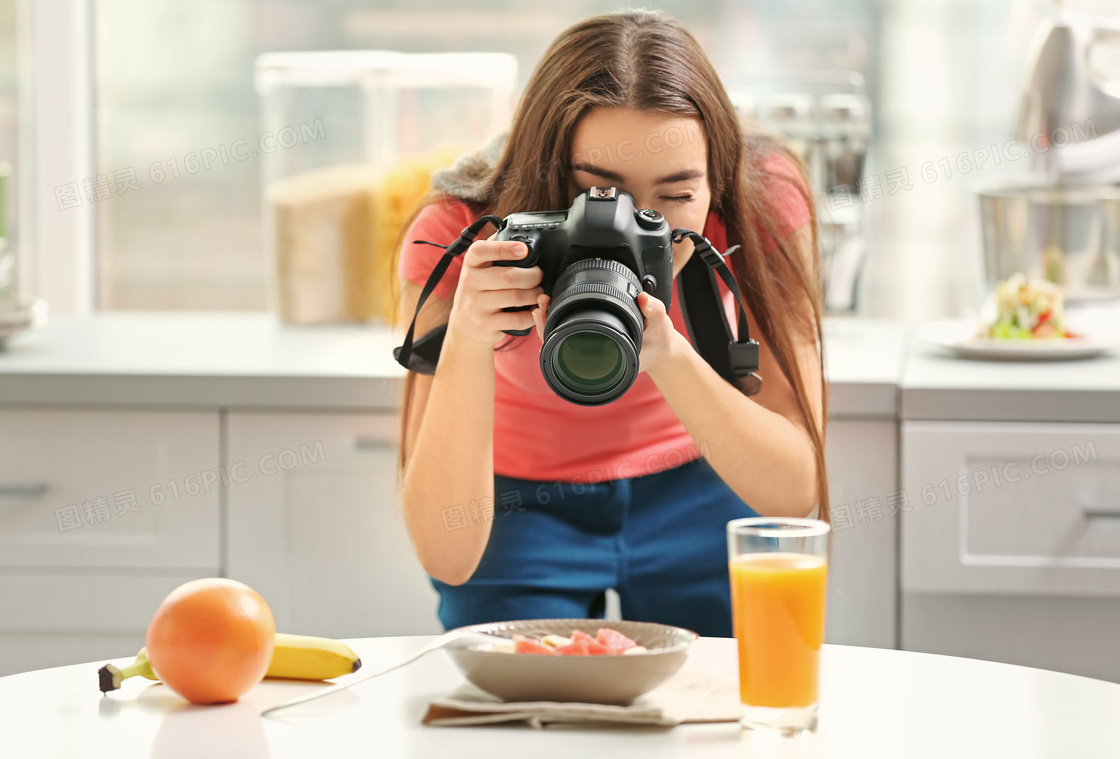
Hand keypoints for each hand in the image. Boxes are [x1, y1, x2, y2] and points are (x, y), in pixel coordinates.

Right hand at [445, 235, 543, 350]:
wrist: (463, 328)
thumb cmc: (478, 292)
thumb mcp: (478, 269)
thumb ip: (494, 250)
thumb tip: (517, 232)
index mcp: (471, 263)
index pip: (482, 250)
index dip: (504, 248)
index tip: (524, 249)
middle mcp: (470, 283)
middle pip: (508, 276)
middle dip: (532, 276)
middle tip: (539, 276)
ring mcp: (476, 305)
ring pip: (516, 297)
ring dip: (535, 294)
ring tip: (539, 292)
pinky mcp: (485, 324)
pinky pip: (516, 319)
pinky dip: (532, 314)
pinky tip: (535, 310)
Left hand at [531, 290, 685, 375]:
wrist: (663, 351)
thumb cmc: (659, 342)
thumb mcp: (661, 325)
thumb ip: (654, 310)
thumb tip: (643, 298)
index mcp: (605, 354)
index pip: (568, 346)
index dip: (550, 331)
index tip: (543, 314)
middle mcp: (595, 356)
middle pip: (559, 341)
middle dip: (545, 323)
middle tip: (540, 304)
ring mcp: (593, 350)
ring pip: (563, 337)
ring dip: (551, 320)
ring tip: (544, 303)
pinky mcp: (595, 340)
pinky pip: (572, 332)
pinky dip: (561, 320)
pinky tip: (555, 307)